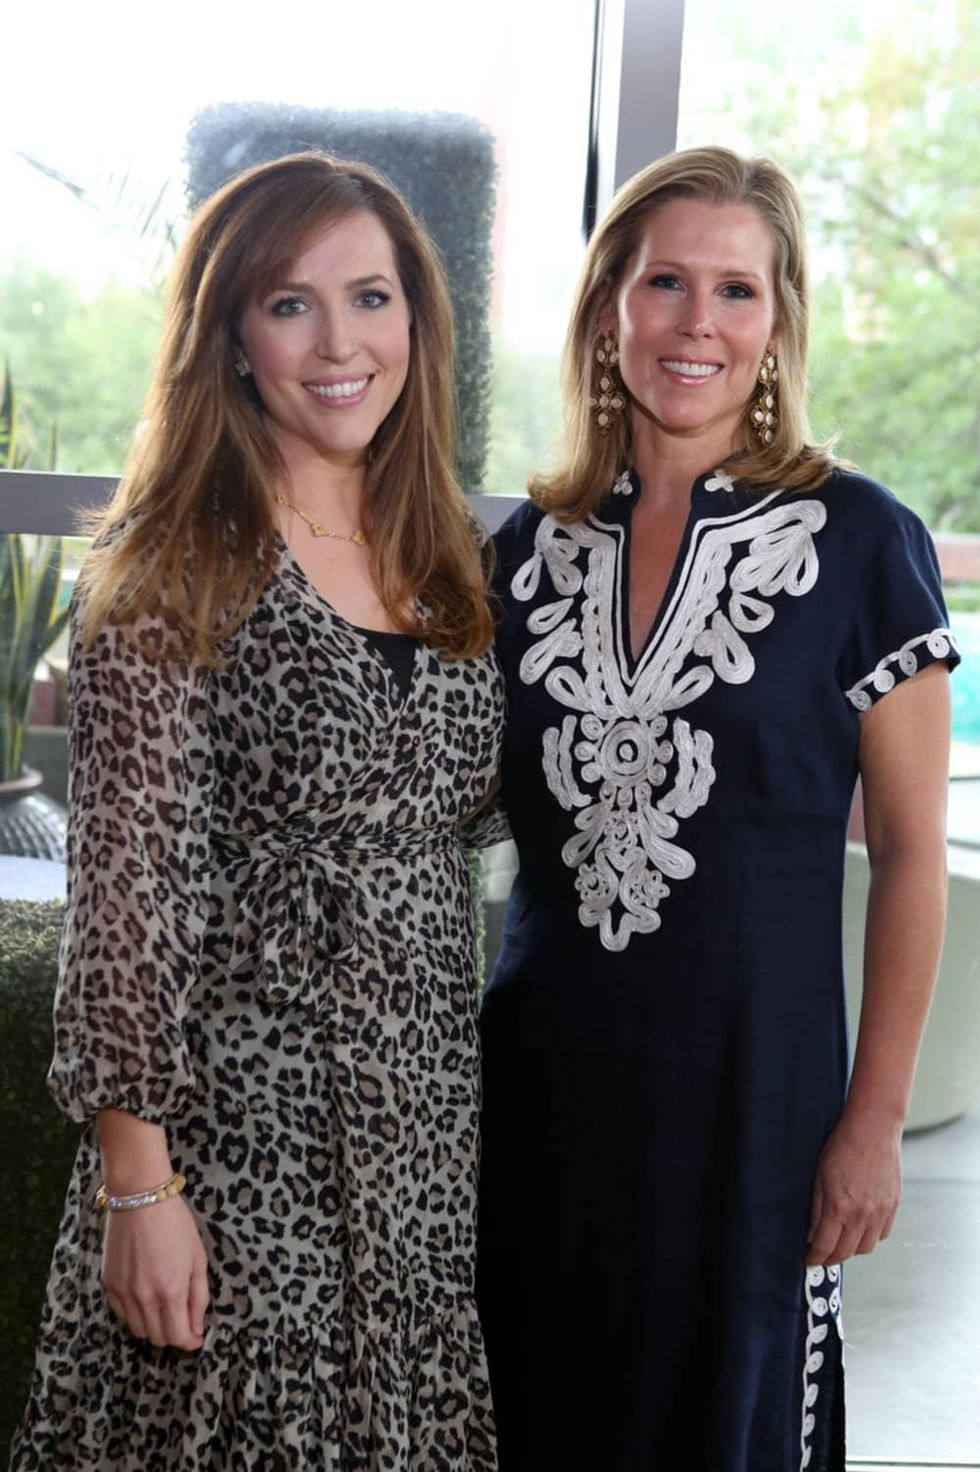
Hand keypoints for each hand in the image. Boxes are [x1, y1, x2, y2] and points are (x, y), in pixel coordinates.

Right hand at [102, 1194, 208, 1349]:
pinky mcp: (108, 1285)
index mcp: (171, 1291)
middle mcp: (144, 1298)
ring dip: (154, 1327)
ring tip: (164, 1307)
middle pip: (158, 1338)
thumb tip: (196, 1329)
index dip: (190, 1341)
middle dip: (174, 1334)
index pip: (178, 1337)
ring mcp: (123, 1293)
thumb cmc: (175, 1223)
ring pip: (138, 1330)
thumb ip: (198, 1297)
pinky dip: (135, 1315)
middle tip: (182, 1319)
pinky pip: (122, 1315)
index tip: (197, 1335)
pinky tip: (145, 1297)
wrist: (140, 1197)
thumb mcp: (197, 1257)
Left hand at [806, 1110, 902, 1266]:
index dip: (814, 1258)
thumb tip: (812, 1235)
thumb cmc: (841, 1146)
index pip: (825, 1247)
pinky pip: (882, 1234)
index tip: (808, 1261)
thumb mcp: (818, 1177)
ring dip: (851, 1249)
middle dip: (831, 1258)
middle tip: (822, 1255)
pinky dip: (869, 1237)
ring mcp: (881, 1211)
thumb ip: (816, 1209)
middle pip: (846, 1253)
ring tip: (840, 1241)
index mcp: (839, 1207)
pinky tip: (860, 1228)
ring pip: (866, 1248)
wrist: (873, 1128)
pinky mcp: (894, 1205)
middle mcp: (862, 1214)